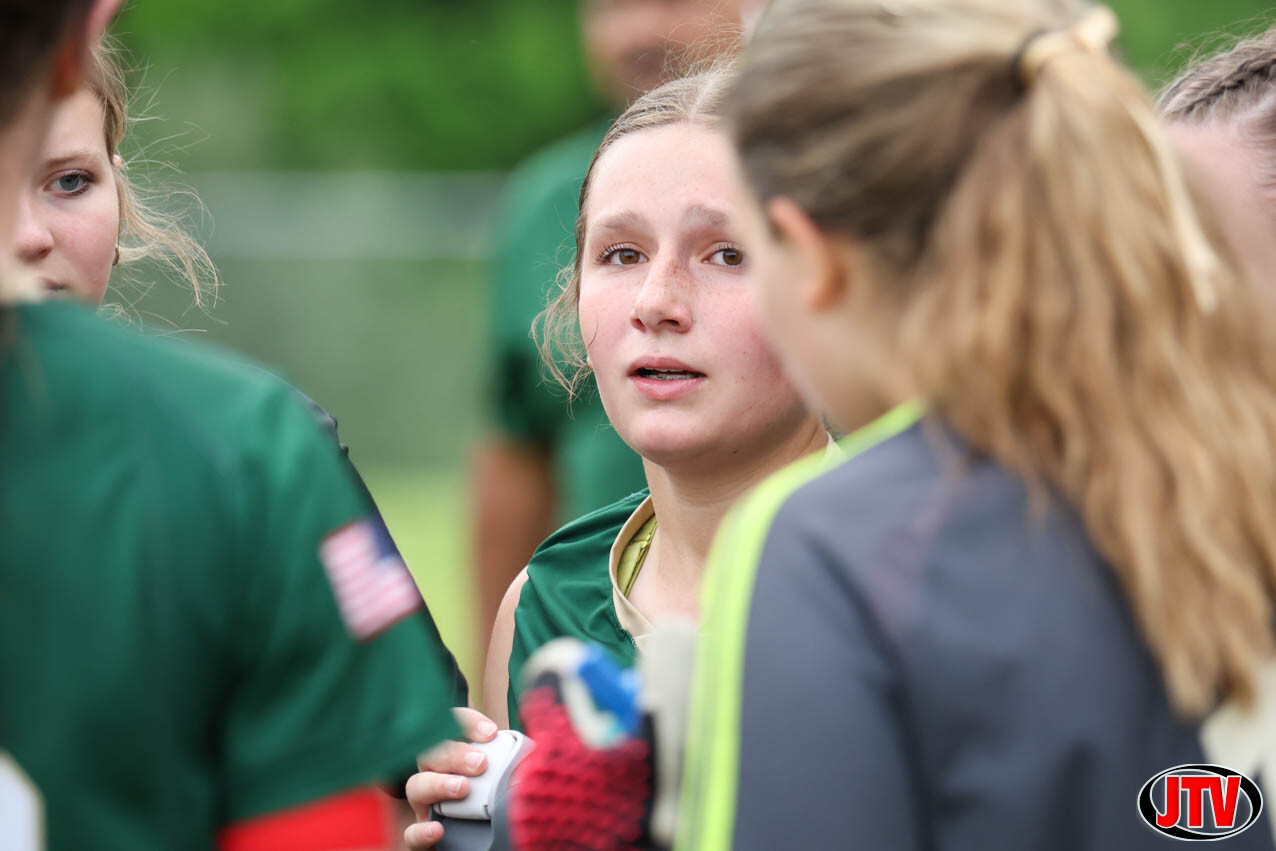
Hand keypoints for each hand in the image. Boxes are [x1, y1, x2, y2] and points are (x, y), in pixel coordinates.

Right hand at [403, 707, 498, 848]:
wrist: (480, 844)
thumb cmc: (494, 799)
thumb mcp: (504, 774)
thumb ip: (510, 760)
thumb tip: (530, 755)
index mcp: (454, 752)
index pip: (452, 724)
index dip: (468, 723)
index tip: (491, 733)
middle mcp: (434, 773)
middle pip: (431, 752)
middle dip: (454, 754)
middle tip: (480, 762)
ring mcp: (425, 804)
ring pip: (416, 786)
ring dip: (438, 784)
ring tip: (462, 788)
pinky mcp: (421, 835)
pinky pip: (411, 834)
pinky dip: (421, 831)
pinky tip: (438, 829)